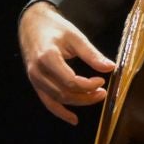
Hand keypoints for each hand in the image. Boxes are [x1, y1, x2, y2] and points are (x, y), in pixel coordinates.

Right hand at [19, 3, 116, 124]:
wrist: (32, 24)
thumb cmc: (54, 28)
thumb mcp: (75, 37)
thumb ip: (92, 54)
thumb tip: (111, 67)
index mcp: (47, 57)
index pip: (70, 81)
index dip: (88, 85)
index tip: (102, 80)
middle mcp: (38, 72)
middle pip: (64, 93)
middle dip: (85, 96)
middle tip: (103, 92)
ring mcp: (35, 79)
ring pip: (57, 100)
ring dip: (77, 103)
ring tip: (95, 98)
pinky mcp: (36, 83)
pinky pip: (48, 102)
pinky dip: (60, 112)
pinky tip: (73, 119)